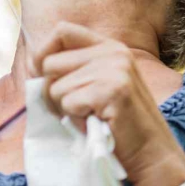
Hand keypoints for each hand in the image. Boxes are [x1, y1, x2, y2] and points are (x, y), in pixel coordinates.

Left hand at [31, 22, 184, 185]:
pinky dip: (76, 120)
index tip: (40, 74)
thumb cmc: (118, 125)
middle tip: (76, 110)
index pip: (62, 31)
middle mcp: (113, 52)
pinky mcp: (112, 89)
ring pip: (55, 87)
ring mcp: (114, 69)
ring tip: (91, 117)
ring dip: (66, 110)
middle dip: (52, 92)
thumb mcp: (99, 85)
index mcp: (110, 47)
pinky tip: (97, 123)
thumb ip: (74, 70)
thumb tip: (32, 64)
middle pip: (50, 63)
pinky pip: (67, 103)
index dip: (43, 51)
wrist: (152, 154)